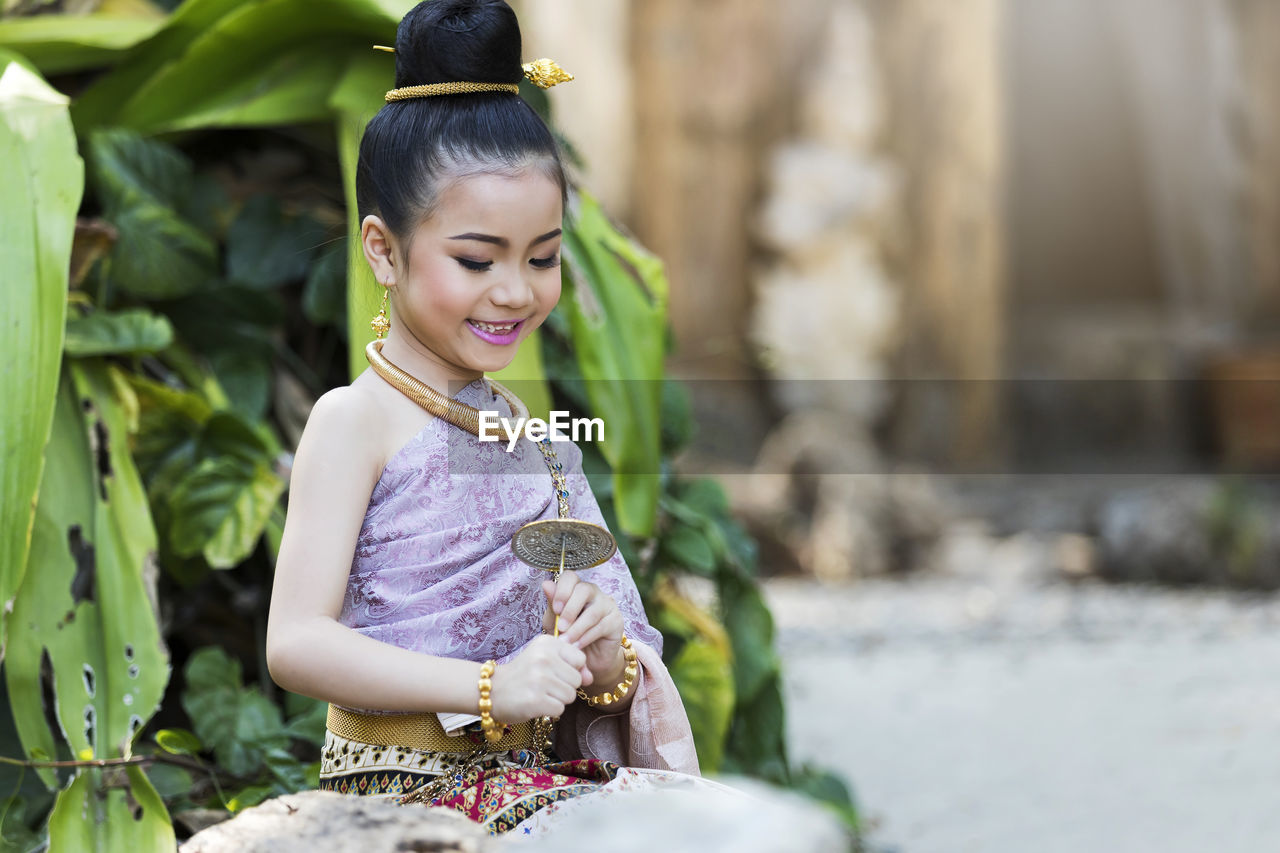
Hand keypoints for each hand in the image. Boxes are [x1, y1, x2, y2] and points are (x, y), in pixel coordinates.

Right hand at [488, 634, 586, 722]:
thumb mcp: (546, 660)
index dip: (570, 670)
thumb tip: (590, 678)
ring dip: (557, 699)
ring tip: (539, 693)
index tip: (553, 671)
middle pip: (577, 680)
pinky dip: (550, 710)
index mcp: (547, 643)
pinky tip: (535, 703)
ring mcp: (539, 679)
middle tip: (543, 684)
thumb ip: (572, 665)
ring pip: (570, 696)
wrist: (492, 690)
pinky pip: (560, 709)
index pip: (580, 659)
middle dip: (564, 686)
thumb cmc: (523, 674)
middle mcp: (544, 658)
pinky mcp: (535, 700)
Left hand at [542, 572, 624, 687]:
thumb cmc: (569, 637)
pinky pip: (601, 626)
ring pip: (593, 611)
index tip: (555, 609)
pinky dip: (586, 637)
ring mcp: (607, 605)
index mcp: (575, 589)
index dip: (562, 590)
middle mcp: (593, 593)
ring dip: (577, 628)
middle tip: (560, 627)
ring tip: (566, 641)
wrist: (587, 659)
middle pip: (584, 589)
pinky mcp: (616, 620)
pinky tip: (577, 646)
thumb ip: (552, 605)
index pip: (570, 577)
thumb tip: (546, 584)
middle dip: (570, 609)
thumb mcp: (555, 622)